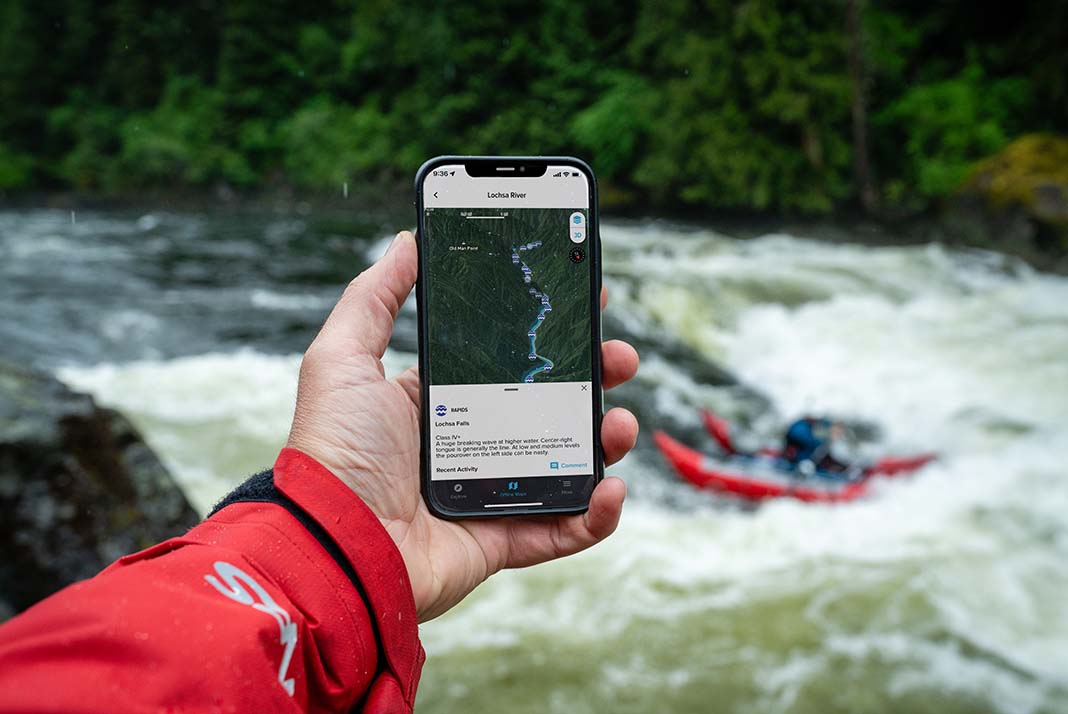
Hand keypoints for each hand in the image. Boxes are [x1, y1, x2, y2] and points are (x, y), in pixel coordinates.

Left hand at [287, 231, 638, 620]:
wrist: (333, 544)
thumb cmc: (334, 450)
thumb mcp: (342, 358)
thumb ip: (374, 297)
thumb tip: (407, 239)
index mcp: (439, 402)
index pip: (508, 359)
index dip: (549, 333)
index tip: (587, 302)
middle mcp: (470, 444)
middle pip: (549, 406)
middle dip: (592, 378)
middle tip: (619, 358)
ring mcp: (490, 494)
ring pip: (566, 463)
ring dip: (605, 439)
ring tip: (618, 423)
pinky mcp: (501, 540)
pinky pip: (563, 529)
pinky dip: (596, 515)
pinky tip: (612, 489)